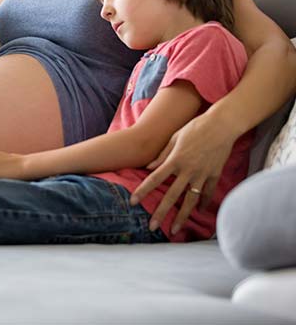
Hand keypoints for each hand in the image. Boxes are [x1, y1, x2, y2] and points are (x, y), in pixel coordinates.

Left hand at [131, 111, 232, 232]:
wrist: (222, 126)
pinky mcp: (215, 175)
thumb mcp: (174, 137)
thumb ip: (161, 154)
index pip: (154, 179)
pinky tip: (199, 211)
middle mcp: (188, 170)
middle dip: (161, 213)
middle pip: (172, 196)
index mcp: (175, 160)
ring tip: (176, 229)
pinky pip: (208, 193)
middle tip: (153, 227)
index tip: (133, 202)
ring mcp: (203, 174)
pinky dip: (203, 203)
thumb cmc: (195, 128)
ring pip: (191, 200)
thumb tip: (148, 168)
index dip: (142, 191)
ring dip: (182, 216)